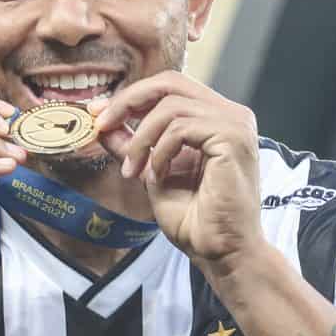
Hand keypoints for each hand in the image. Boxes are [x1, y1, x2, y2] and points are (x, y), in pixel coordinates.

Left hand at [96, 74, 262, 266]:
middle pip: (170, 82)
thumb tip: (102, 122)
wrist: (221, 253)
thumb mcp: (152, 173)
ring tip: (134, 171)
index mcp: (216, 119)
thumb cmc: (195, 221)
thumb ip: (132, 144)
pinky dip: (159, 151)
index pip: (170, 87)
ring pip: (170, 106)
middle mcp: (231, 115)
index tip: (99, 117)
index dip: (131, 97)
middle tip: (102, 125)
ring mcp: (236, 125)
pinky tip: (158, 176)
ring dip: (141, 139)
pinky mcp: (233, 139)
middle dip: (128, 101)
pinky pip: (180, 128)